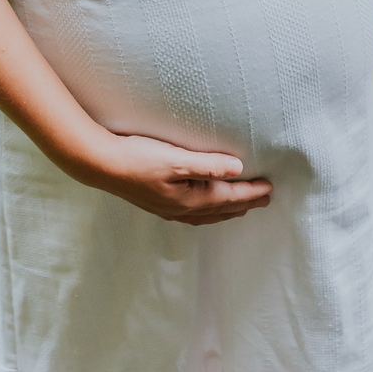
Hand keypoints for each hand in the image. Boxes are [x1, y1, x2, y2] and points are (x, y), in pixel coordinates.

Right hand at [72, 129, 272, 224]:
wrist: (101, 165)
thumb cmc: (137, 157)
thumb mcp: (175, 158)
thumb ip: (207, 164)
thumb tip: (237, 168)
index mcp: (190, 200)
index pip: (229, 198)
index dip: (251, 193)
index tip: (270, 188)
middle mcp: (182, 210)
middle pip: (222, 210)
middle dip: (244, 204)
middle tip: (264, 199)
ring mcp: (169, 209)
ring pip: (207, 214)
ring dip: (227, 209)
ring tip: (240, 206)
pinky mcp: (158, 203)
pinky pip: (193, 213)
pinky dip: (208, 210)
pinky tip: (203, 206)